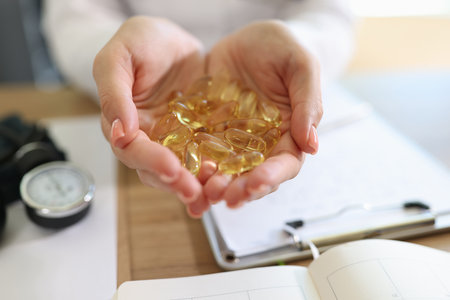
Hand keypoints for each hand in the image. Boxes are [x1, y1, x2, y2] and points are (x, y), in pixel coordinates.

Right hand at [93, 16, 205, 211]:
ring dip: (198, 183)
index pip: (132, 150)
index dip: (150, 160)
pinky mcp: (200, 137)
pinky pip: (208, 156)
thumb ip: (114, 92)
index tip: (171, 168)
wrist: (173, 40)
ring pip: (183, 170)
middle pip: (157, 170)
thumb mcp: (120, 56)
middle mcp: (149, 138)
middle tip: (196, 192)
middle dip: (176, 182)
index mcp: (124, 123)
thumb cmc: (141, 42)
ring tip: (215, 192)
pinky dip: (218, 168)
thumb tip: (120, 132)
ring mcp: (176, 140)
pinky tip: (231, 177)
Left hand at [190, 20, 322, 213]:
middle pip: (253, 175)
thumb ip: (308, 103)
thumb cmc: (284, 49)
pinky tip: (181, 171)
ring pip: (225, 170)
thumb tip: (312, 145)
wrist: (253, 39)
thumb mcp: (301, 66)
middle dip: (239, 189)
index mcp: (288, 134)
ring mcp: (232, 140)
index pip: (284, 164)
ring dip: (214, 184)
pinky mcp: (208, 130)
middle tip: (224, 196)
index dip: (272, 177)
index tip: (256, 184)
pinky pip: (200, 150)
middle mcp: (261, 144)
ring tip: (202, 191)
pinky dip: (192, 164)